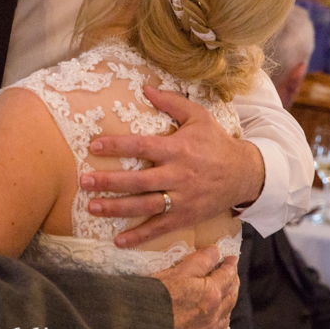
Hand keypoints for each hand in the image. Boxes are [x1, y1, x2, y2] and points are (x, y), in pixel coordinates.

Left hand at [80, 85, 264, 247]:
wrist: (246, 173)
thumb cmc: (217, 142)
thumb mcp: (199, 116)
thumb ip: (171, 102)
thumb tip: (145, 88)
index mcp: (177, 149)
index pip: (141, 147)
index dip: (117, 146)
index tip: (94, 146)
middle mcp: (177, 175)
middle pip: (138, 181)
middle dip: (109, 182)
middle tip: (83, 181)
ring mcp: (182, 198)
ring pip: (145, 206)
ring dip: (116, 209)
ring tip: (92, 208)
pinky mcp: (186, 216)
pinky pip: (160, 228)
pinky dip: (139, 236)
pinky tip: (118, 241)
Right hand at [153, 246, 237, 328]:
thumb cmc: (155, 299)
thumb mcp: (175, 273)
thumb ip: (199, 262)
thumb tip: (215, 251)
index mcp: (210, 294)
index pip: (226, 276)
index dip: (229, 265)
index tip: (231, 259)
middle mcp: (214, 315)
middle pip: (230, 296)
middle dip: (232, 283)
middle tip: (231, 274)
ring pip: (226, 316)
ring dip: (228, 303)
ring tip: (226, 295)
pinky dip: (220, 326)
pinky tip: (218, 322)